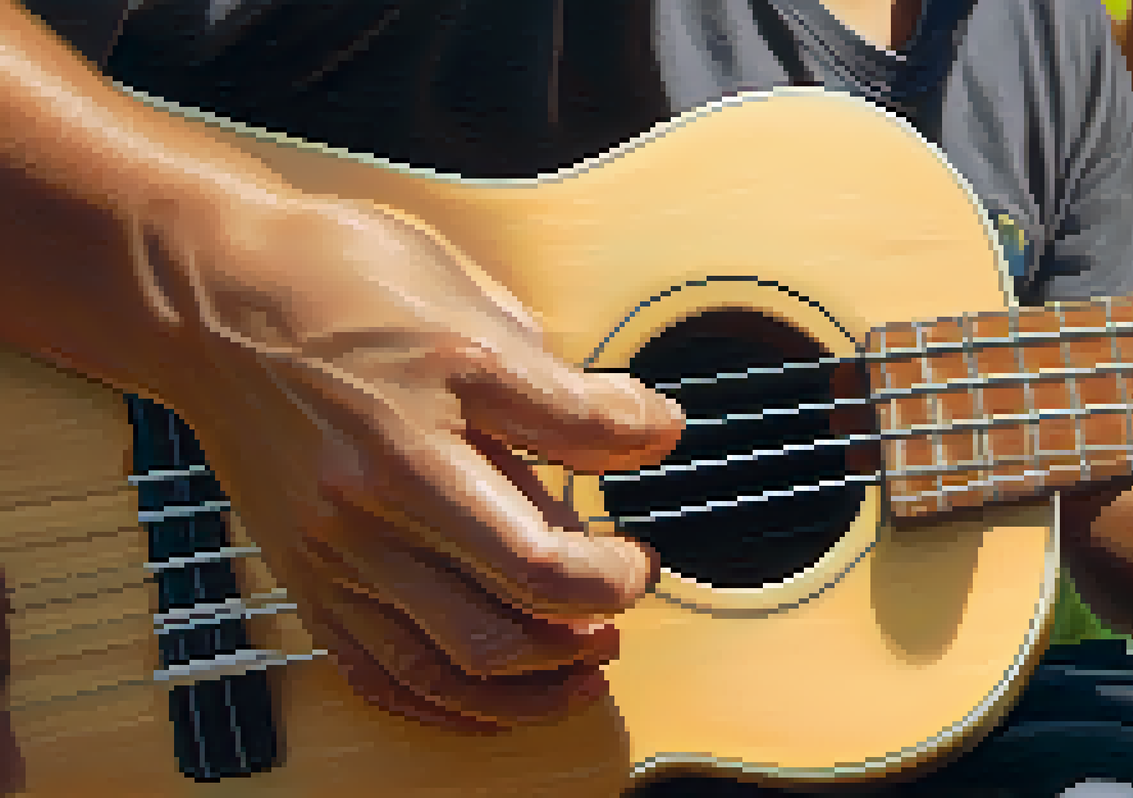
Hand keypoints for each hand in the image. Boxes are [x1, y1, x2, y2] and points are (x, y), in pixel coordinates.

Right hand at [138, 191, 682, 730]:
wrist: (209, 298)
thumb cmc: (338, 283)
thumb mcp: (469, 305)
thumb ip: (560, 388)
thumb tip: (645, 430)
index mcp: (428, 409)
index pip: (559, 492)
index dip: (627, 514)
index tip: (650, 496)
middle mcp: (377, 493)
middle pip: (516, 595)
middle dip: (601, 604)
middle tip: (630, 584)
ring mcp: (336, 546)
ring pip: (454, 659)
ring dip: (542, 677)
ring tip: (589, 659)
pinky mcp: (305, 577)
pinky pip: (382, 675)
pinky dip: (454, 704)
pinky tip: (504, 695)